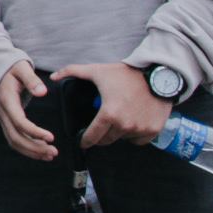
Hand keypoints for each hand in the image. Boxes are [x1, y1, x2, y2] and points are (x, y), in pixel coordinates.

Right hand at [0, 59, 54, 160]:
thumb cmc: (11, 69)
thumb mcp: (21, 68)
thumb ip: (32, 79)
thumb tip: (43, 92)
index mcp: (7, 100)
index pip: (19, 121)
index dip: (34, 132)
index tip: (51, 137)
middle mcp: (2, 113)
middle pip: (16, 137)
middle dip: (34, 148)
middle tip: (54, 151)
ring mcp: (2, 119)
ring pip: (14, 141)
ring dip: (31, 151)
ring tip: (50, 155)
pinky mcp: (6, 122)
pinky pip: (14, 140)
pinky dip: (27, 149)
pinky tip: (41, 152)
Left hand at [53, 61, 171, 147]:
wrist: (157, 75)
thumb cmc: (126, 74)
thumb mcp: (97, 71)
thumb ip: (73, 72)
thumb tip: (54, 76)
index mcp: (108, 114)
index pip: (92, 137)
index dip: (85, 141)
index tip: (83, 141)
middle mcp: (124, 125)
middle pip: (106, 140)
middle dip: (101, 136)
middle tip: (100, 128)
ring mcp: (140, 129)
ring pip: (122, 139)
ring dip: (118, 134)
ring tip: (117, 120)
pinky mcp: (153, 130)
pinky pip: (139, 140)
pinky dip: (134, 135)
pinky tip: (132, 124)